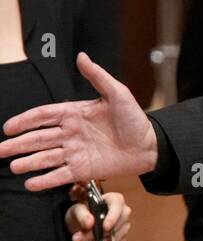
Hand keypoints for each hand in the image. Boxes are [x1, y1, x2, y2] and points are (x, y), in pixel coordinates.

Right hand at [0, 53, 156, 190]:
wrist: (151, 145)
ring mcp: (75, 152)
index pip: (43, 116)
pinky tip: (31, 184)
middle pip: (38, 139)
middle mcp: (70, 134)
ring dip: (29, 163)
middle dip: (18, 144)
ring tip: (13, 167)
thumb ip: (98, 76)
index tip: (8, 127)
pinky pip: (60, 175)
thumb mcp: (118, 93)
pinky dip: (45, 180)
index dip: (25, 121)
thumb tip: (82, 56)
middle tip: (0, 150)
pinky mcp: (83, 169)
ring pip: (46, 158)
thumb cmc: (135, 119)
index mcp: (74, 114)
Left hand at [64, 188, 131, 240]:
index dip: (113, 217)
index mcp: (115, 200)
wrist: (80, 226)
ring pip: (113, 240)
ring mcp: (123, 228)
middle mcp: (122, 214)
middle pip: (116, 227)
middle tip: (79, 238)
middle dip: (97, 235)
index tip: (105, 227)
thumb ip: (82, 215)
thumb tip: (90, 222)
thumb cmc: (82, 213)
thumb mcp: (77, 211)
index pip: (118, 206)